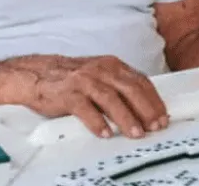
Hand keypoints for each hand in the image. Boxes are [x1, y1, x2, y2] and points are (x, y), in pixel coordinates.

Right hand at [9, 55, 168, 138]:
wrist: (36, 73)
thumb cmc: (71, 78)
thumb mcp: (100, 75)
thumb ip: (119, 86)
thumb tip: (144, 108)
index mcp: (112, 65)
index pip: (140, 81)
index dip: (154, 100)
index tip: (162, 116)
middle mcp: (100, 70)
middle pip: (130, 89)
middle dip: (146, 109)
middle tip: (154, 126)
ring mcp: (84, 81)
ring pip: (111, 98)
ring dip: (126, 117)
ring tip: (135, 133)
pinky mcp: (68, 93)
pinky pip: (85, 108)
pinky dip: (97, 122)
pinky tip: (105, 133)